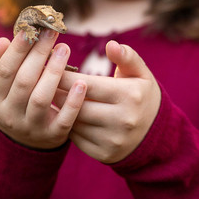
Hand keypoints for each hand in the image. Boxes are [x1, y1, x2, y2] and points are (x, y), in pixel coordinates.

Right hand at [0, 30, 86, 149]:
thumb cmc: (13, 104)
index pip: (5, 71)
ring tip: (65, 49)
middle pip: (24, 81)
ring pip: (41, 98)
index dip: (17, 49)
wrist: (24, 145)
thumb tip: (2, 41)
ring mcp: (31, 127)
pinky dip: (73, 102)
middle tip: (52, 32)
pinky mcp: (52, 136)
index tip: (31, 29)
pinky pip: (64, 120)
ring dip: (54, 72)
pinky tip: (82, 83)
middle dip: (38, 54)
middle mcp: (9, 115)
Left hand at [56, 41, 160, 162]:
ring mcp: (114, 140)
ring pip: (74, 123)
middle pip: (77, 105)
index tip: (48, 67)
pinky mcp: (105, 154)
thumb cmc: (141, 96)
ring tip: (50, 96)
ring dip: (60, 110)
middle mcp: (123, 120)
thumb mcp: (141, 73)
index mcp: (130, 95)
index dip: (64, 76)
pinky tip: (62, 115)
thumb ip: (127, 56)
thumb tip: (111, 44)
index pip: (88, 84)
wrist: (156, 134)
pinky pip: (77, 139)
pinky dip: (67, 126)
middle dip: (57, 93)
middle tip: (42, 83)